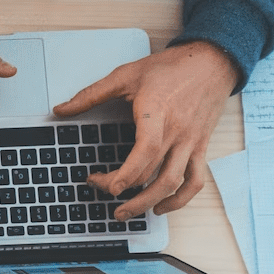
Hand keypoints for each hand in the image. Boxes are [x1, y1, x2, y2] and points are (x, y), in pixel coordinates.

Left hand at [53, 41, 238, 219]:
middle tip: (101, 190)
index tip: (108, 186)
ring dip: (148, 203)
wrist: (212, 61)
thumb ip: (91, 94)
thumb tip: (60, 109)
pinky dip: (180, 199)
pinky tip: (161, 206)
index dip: (127, 174)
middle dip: (124, 189)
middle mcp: (177, 132)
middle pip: (153, 173)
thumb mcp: (126, 75)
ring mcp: (191, 142)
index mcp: (158, 113)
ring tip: (125, 213)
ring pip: (174, 182)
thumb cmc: (171, 68)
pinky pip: (195, 180)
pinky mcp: (200, 147)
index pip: (146, 151)